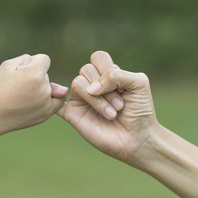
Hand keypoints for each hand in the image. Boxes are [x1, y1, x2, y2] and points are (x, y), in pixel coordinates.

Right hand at [0, 54, 67, 134]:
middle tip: (19, 87)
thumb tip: (44, 65)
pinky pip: (57, 102)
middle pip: (46, 76)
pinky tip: (41, 99)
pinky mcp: (46, 114)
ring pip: (52, 88)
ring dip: (42, 88)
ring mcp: (46, 103)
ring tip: (25, 95)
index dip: (33, 62)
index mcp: (35, 74)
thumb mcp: (7, 65)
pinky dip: (51, 99)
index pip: (45, 59)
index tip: (23, 70)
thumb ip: (27, 59)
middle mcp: (44, 89)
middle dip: (36, 77)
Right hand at [57, 51, 157, 167]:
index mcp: (107, 74)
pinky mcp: (72, 114)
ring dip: (97, 99)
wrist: (138, 139)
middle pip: (87, 69)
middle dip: (106, 88)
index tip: (123, 88)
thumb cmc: (141, 111)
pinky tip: (74, 107)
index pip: (98, 57)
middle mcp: (92, 84)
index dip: (108, 69)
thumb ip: (117, 74)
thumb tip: (91, 87)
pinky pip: (56, 103)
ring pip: (77, 83)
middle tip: (120, 106)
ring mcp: (81, 99)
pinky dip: (56, 99)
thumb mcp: (138, 83)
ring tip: (111, 115)